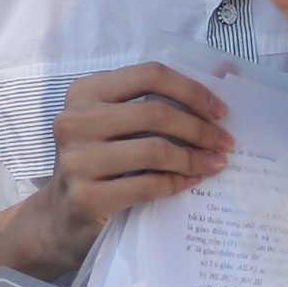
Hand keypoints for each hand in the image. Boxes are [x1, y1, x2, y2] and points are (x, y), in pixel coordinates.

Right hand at [26, 63, 231, 272]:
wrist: (62, 216)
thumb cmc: (101, 162)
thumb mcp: (118, 124)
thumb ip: (159, 97)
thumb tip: (224, 69)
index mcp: (85, 91)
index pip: (149, 75)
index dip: (191, 90)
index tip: (220, 111)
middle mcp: (75, 120)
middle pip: (156, 113)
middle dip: (200, 128)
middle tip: (225, 143)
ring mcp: (77, 160)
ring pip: (155, 150)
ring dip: (194, 158)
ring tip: (215, 164)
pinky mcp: (86, 197)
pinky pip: (148, 185)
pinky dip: (178, 182)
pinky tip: (192, 181)